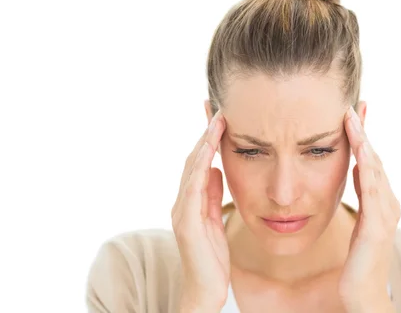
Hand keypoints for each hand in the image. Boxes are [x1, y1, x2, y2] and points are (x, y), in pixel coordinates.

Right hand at [171, 111, 229, 311]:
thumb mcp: (215, 220)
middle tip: (218, 110)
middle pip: (192, 160)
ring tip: (217, 123)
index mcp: (190, 201)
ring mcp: (181, 212)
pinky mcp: (187, 224)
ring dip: (204, 145)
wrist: (206, 290)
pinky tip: (208, 154)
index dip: (208, 140)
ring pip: (191, 170)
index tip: (219, 117)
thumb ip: (212, 195)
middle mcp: (182, 203)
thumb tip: (215, 169)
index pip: (198, 163)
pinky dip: (199, 169)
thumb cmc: (211, 258)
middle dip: (205, 134)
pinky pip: (192, 190)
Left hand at [338, 107, 400, 312]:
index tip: (353, 111)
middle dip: (363, 132)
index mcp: (382, 200)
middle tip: (354, 105)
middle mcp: (388, 203)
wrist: (363, 293)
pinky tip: (360, 151)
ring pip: (374, 170)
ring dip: (363, 142)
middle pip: (374, 159)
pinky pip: (372, 192)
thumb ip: (361, 193)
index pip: (371, 160)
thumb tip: (356, 168)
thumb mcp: (360, 218)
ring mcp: (385, 214)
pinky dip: (367, 169)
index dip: (362, 136)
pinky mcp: (377, 227)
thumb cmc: (360, 258)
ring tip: (353, 119)